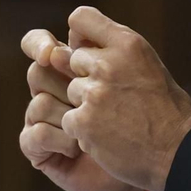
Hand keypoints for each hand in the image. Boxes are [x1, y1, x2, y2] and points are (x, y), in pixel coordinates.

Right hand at [19, 28, 137, 190]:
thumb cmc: (144, 111)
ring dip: (70, 118)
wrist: (156, 158)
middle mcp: (52, 90)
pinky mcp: (38, 149)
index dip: (38, 44)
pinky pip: (35, 134)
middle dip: (66, 86)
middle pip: (37, 72)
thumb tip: (72, 32)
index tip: (50, 53)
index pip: (40, 45)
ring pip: (39, 104)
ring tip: (96, 130)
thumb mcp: (130, 67)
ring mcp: (43, 119)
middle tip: (93, 100)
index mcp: (69, 67)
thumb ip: (103, 43)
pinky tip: (78, 148)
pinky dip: (59, 140)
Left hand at [61, 7, 190, 190]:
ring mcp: (94, 93)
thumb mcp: (150, 66)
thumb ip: (118, 53)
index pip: (80, 17)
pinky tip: (106, 136)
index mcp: (128, 44)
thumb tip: (80, 42)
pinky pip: (68, 120)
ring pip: (71, 91)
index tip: (87, 49)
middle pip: (73, 59)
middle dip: (85, 77)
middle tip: (110, 96)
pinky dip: (82, 131)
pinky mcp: (84, 121)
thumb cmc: (168, 111)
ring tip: (113, 119)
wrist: (178, 153)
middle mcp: (108, 63)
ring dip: (85, 106)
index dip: (80, 36)